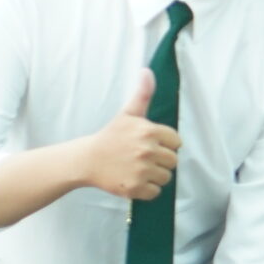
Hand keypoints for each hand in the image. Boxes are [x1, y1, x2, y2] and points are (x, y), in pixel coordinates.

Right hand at [77, 68, 179, 200]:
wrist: (86, 160)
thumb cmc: (110, 137)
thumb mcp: (128, 113)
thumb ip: (142, 94)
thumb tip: (147, 71)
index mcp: (149, 132)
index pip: (176, 142)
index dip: (165, 144)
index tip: (150, 145)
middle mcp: (147, 151)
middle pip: (173, 161)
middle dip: (161, 161)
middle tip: (142, 158)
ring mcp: (141, 170)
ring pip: (166, 177)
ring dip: (155, 176)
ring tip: (138, 169)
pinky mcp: (135, 188)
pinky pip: (155, 192)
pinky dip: (147, 190)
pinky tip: (134, 180)